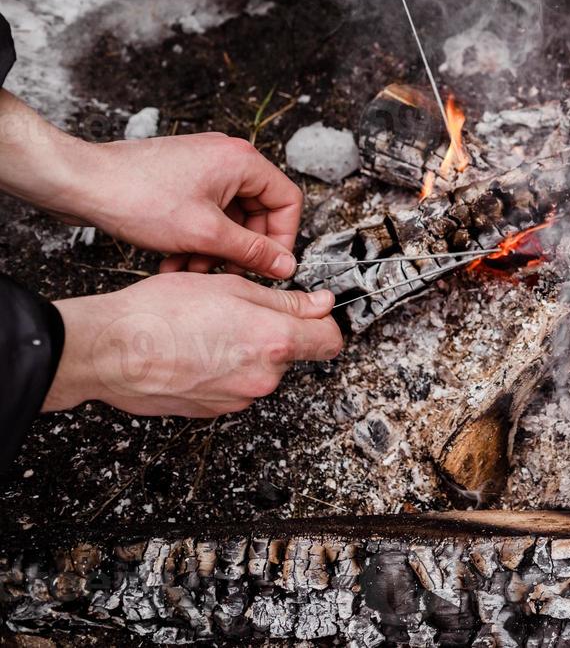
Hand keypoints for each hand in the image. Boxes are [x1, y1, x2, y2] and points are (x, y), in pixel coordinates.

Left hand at [0, 95, 302, 278]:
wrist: (80, 183)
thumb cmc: (136, 196)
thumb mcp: (206, 234)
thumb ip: (252, 251)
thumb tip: (284, 264)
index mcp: (242, 161)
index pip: (287, 201)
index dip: (282, 238)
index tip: (271, 265)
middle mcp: (226, 158)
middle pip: (257, 211)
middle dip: (241, 247)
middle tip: (227, 272)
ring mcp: (202, 166)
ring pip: (228, 215)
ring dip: (216, 247)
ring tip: (191, 270)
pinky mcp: (181, 177)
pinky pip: (205, 212)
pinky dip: (197, 237)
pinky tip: (175, 259)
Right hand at [44, 274, 340, 417]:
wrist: (110, 352)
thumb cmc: (160, 314)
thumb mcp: (231, 287)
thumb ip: (285, 301)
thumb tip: (322, 304)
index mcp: (274, 342)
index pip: (330, 340)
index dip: (322, 322)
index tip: (311, 312)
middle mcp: (262, 377)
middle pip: (292, 354)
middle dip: (275, 334)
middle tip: (237, 312)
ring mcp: (238, 398)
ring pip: (260, 370)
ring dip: (246, 352)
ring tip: (209, 331)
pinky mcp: (214, 411)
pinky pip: (234, 385)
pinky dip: (223, 369)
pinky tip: (196, 352)